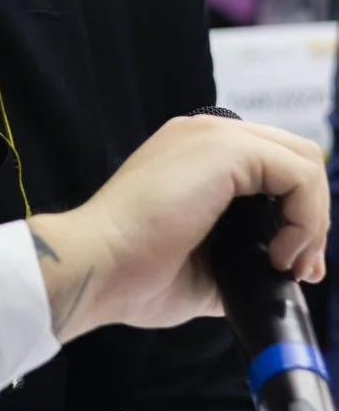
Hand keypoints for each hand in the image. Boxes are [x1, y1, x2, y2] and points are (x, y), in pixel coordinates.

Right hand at [28, 115, 327, 342]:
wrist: (99, 266)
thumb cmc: (133, 272)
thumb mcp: (204, 267)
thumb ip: (240, 257)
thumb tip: (275, 275)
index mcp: (195, 157)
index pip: (272, 168)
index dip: (296, 217)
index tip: (290, 267)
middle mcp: (205, 135)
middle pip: (295, 158)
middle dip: (311, 219)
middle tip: (297, 269)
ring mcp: (213, 136)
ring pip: (304, 161)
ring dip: (311, 221)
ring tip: (286, 264)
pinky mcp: (225, 148)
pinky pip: (299, 173)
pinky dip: (306, 219)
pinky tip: (278, 253)